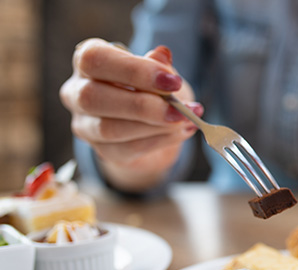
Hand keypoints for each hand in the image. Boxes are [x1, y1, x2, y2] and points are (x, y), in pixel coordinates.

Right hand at [59, 38, 202, 191]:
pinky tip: (180, 132)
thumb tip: (162, 55)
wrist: (156, 125)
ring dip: (154, 126)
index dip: (134, 71)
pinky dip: (159, 141)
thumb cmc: (154, 89)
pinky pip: (127, 149)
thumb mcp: (160, 72)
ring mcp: (86, 125)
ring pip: (109, 129)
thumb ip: (158, 65)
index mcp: (87, 60)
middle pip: (93, 97)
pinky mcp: (103, 150)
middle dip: (142, 105)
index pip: (96, 59)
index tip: (172, 82)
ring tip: (186, 121)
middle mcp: (77, 92)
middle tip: (181, 109)